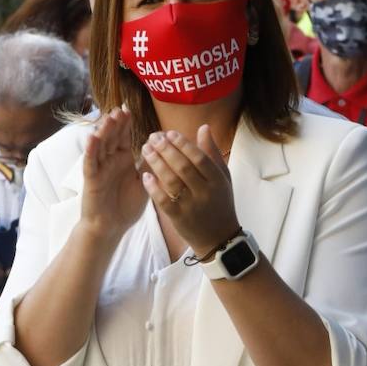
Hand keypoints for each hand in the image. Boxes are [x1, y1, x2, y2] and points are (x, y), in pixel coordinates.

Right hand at [79, 108, 145, 244]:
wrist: (111, 227)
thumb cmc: (126, 206)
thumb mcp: (144, 182)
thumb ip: (149, 165)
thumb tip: (160, 146)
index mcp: (123, 160)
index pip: (123, 137)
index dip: (126, 124)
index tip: (130, 109)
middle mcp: (109, 161)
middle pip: (111, 137)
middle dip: (116, 123)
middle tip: (121, 109)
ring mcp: (99, 169)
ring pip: (100, 146)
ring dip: (104, 131)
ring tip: (109, 117)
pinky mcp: (91, 180)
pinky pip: (90, 163)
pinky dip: (91, 150)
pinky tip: (92, 137)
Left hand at [140, 126, 239, 256]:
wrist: (219, 238)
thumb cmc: (219, 202)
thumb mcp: (222, 177)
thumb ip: (211, 153)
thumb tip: (203, 127)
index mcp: (217, 180)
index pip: (199, 158)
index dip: (183, 144)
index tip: (168, 133)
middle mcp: (206, 192)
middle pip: (183, 167)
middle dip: (166, 150)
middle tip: (152, 137)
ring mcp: (192, 206)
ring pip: (172, 181)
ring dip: (157, 163)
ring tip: (145, 150)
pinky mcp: (179, 218)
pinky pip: (164, 201)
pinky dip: (154, 187)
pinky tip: (144, 175)